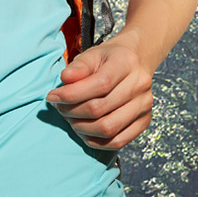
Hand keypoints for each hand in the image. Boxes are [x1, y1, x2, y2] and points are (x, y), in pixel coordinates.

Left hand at [45, 35, 153, 150]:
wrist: (136, 61)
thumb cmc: (109, 58)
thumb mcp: (92, 54)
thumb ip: (78, 67)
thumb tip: (65, 79)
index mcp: (126, 63)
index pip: (100, 84)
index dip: (72, 94)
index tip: (53, 96)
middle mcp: (139, 85)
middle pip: (101, 108)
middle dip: (72, 111)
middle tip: (59, 108)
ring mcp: (144, 106)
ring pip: (108, 128)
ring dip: (82, 128)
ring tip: (69, 118)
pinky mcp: (144, 122)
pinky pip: (118, 141)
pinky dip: (96, 141)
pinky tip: (83, 130)